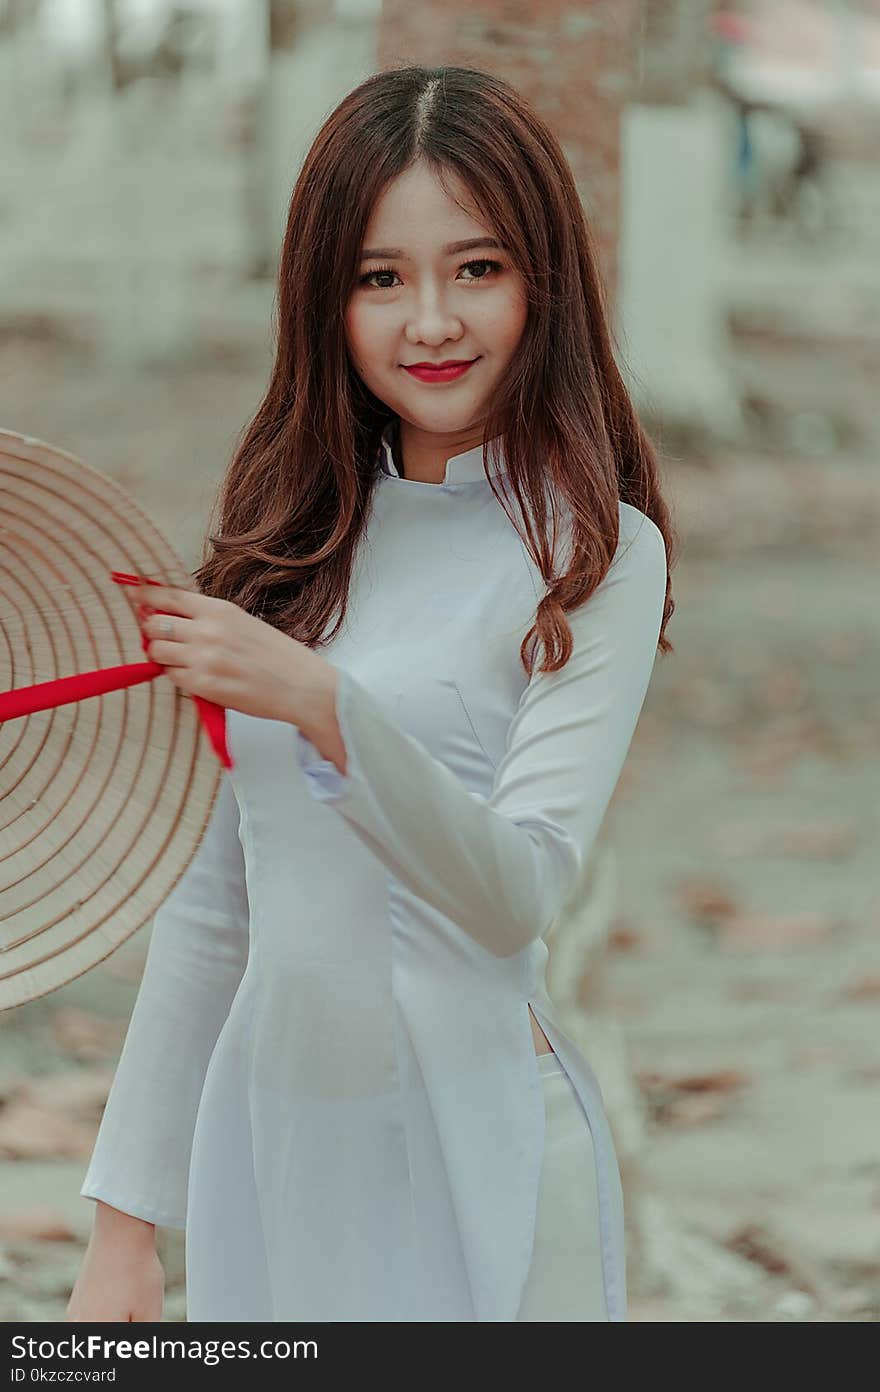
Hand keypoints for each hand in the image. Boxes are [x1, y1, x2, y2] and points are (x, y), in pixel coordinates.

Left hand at [135, 584, 335, 729]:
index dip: (145, 596)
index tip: (134, 596)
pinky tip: (192, 675)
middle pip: (154, 623)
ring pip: (156, 651)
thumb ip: (209, 618)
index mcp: (219, 610)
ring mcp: (203, 658)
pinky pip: (170, 676)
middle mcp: (208, 631)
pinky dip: (175, 675)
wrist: (300, 686)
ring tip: (179, 659)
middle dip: (151, 630)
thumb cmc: (278, 656)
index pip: (168, 596)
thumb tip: (173, 615)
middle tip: (160, 636)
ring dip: (160, 655)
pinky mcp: (202, 685)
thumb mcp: (243, 622)